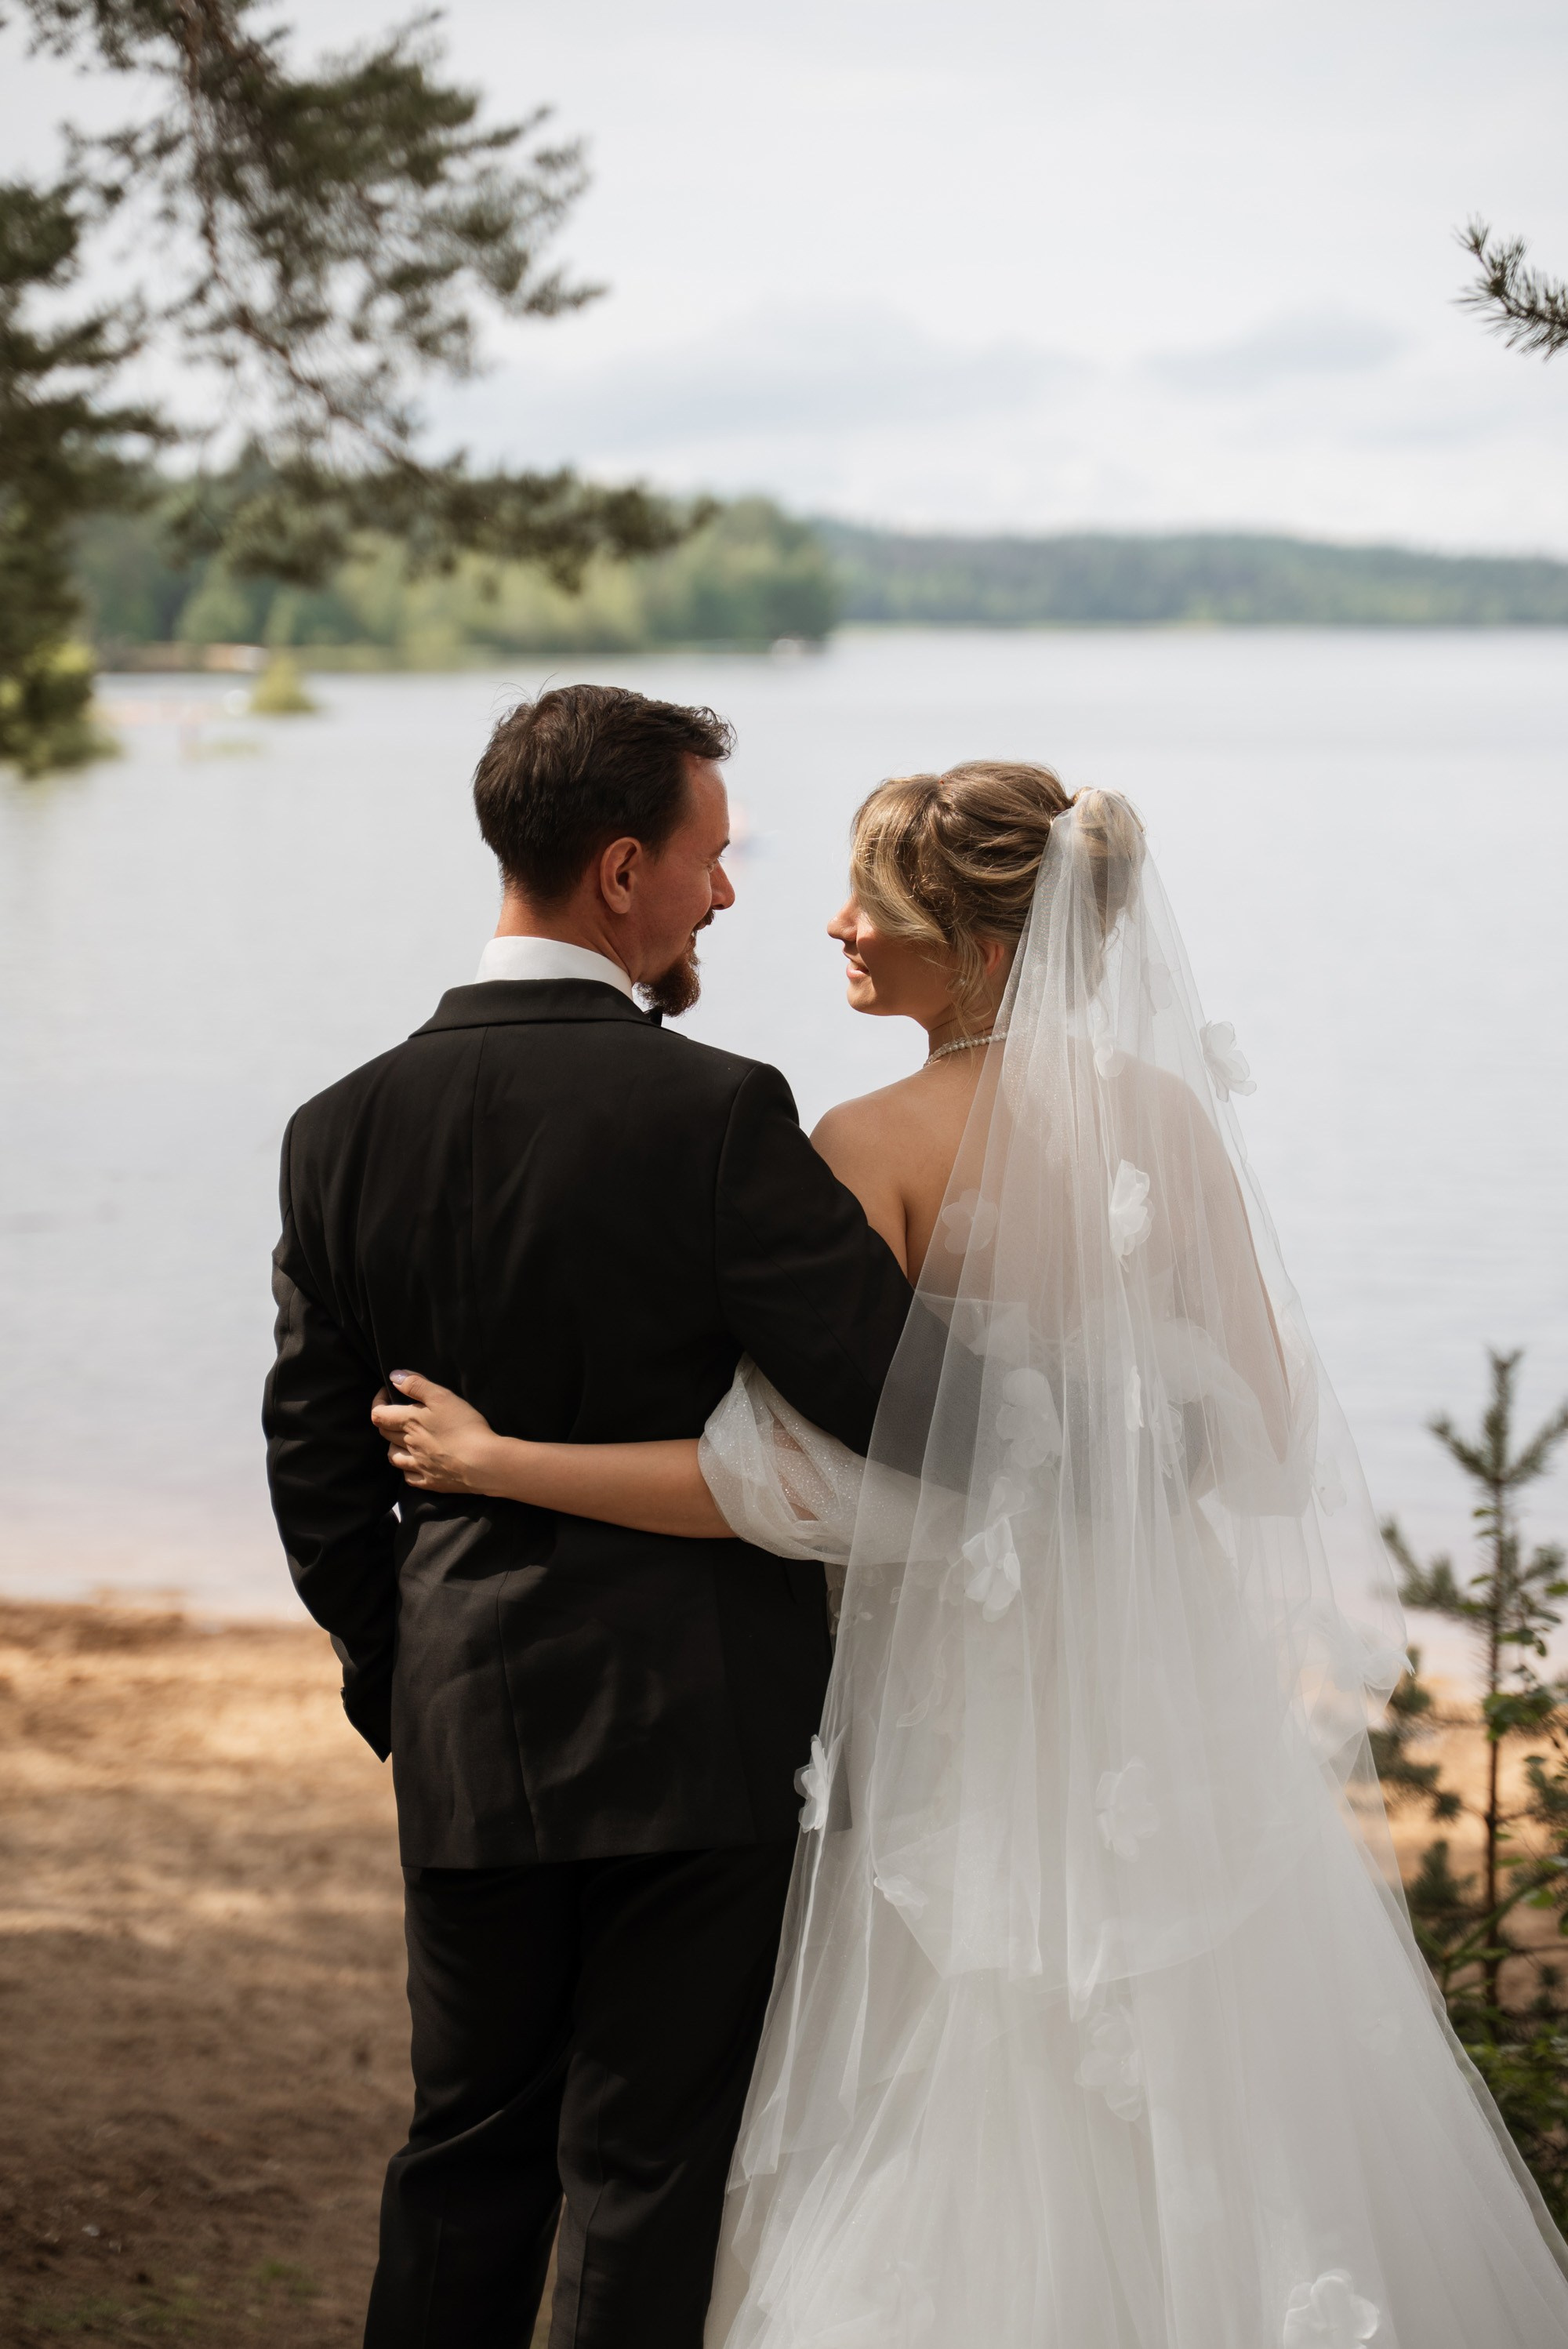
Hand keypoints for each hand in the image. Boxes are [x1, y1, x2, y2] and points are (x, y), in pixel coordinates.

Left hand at [371, 1371, 499, 1493]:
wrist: (483, 1462)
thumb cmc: (464, 1426)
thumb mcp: (442, 1397)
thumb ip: (416, 1385)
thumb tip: (394, 1377)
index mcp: (410, 1422)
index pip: (378, 1414)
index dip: (378, 1402)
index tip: (388, 1393)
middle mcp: (409, 1445)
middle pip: (385, 1434)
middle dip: (387, 1421)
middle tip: (399, 1412)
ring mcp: (419, 1465)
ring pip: (393, 1457)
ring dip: (393, 1446)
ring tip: (403, 1439)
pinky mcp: (431, 1482)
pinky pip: (409, 1478)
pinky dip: (407, 1470)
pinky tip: (415, 1464)